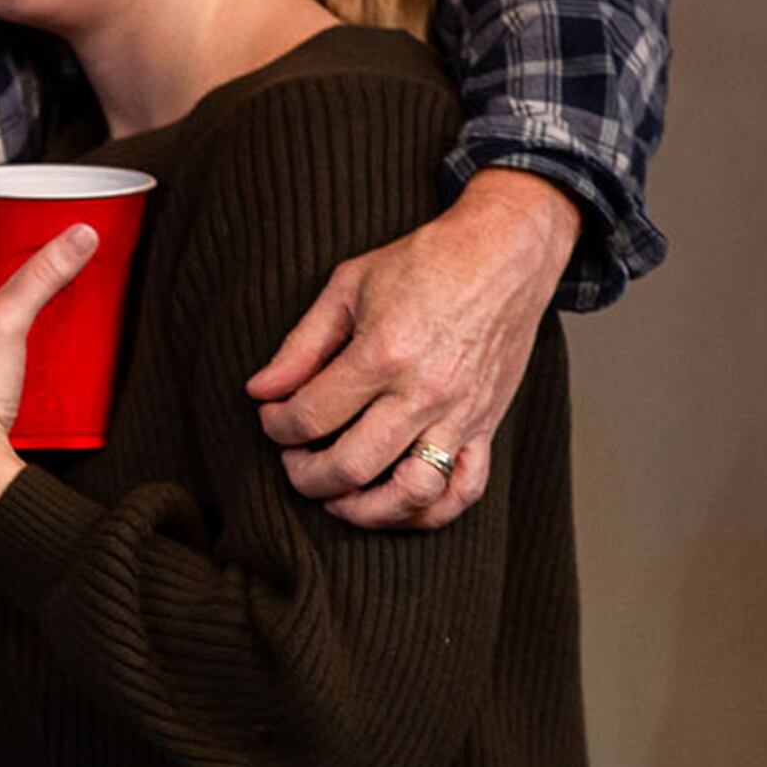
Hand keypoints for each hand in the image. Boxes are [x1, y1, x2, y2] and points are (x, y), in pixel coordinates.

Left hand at [245, 169, 579, 528]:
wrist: (505, 254)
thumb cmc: (425, 262)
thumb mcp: (348, 286)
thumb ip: (301, 344)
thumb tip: (260, 391)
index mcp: (382, 354)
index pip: (310, 415)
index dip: (277, 425)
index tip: (272, 417)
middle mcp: (423, 393)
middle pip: (350, 466)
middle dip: (306, 475)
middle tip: (293, 461)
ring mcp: (460, 415)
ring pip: (409, 494)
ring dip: (363, 510)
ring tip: (338, 497)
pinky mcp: (487, 425)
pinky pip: (464, 491)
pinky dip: (429, 512)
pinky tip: (396, 504)